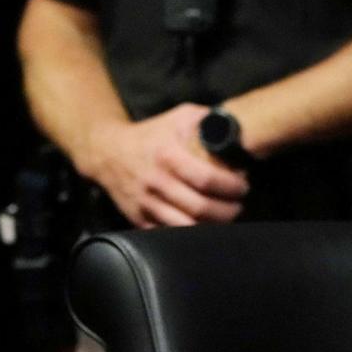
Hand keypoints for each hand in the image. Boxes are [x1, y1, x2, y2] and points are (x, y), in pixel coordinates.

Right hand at [85, 103, 249, 227]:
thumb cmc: (149, 135)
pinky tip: (201, 224)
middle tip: (238, 205)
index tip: (242, 186)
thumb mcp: (176, 117)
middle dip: (228, 210)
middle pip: (201, 208)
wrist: (108, 153)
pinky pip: (170, 234)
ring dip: (213, 226)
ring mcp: (146, 204)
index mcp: (167, 156)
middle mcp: (156, 182)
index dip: (232, 186)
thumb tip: (235, 129)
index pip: (207, 179)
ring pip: (188, 226)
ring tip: (224, 217)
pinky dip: (190, 234)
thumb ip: (206, 119)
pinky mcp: (139, 219)